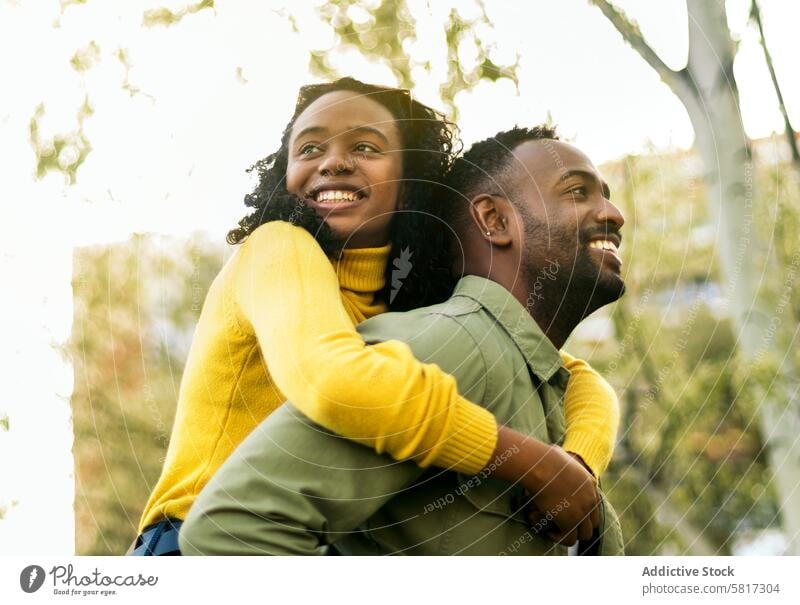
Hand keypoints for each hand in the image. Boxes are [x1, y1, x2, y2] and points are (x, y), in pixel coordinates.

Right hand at [490, 427, 600, 545]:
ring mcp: (582, 511)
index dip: (581, 512)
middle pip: (593, 523)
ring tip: (554, 530)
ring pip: (584, 535)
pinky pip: (569, 540)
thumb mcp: (561, 455)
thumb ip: (564, 460)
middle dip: (578, 526)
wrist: (541, 466)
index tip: (565, 513)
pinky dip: (559, 538)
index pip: (594, 506)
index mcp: (590, 484)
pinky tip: (548, 532)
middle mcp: (590, 499)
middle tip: (561, 524)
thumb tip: (555, 452)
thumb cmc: (544, 458)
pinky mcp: (571, 521)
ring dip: (569, 534)